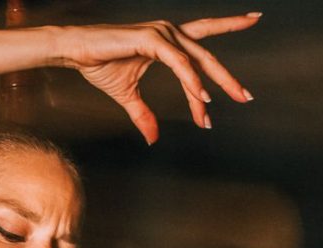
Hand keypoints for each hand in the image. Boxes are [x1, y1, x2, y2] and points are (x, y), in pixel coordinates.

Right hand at [55, 14, 259, 142]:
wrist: (75, 51)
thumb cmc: (99, 65)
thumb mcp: (127, 96)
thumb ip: (143, 114)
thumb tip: (154, 139)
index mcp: (167, 43)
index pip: (202, 52)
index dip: (218, 74)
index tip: (234, 96)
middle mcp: (169, 33)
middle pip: (207, 56)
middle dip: (228, 78)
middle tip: (247, 97)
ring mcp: (162, 34)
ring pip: (197, 60)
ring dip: (214, 82)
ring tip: (229, 101)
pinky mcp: (152, 39)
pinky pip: (178, 62)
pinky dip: (191, 79)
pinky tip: (201, 95)